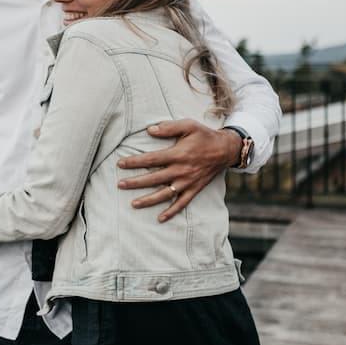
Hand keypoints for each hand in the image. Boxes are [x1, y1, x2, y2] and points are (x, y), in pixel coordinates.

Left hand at [116, 120, 241, 222]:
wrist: (225, 150)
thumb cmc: (204, 135)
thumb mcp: (188, 125)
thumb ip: (169, 127)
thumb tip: (149, 130)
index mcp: (178, 154)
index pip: (151, 159)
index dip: (135, 162)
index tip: (120, 164)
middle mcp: (181, 170)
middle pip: (154, 178)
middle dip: (135, 182)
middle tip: (120, 184)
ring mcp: (188, 182)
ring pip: (165, 194)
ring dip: (148, 200)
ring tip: (133, 204)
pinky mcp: (194, 189)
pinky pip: (182, 204)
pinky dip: (171, 212)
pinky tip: (160, 218)